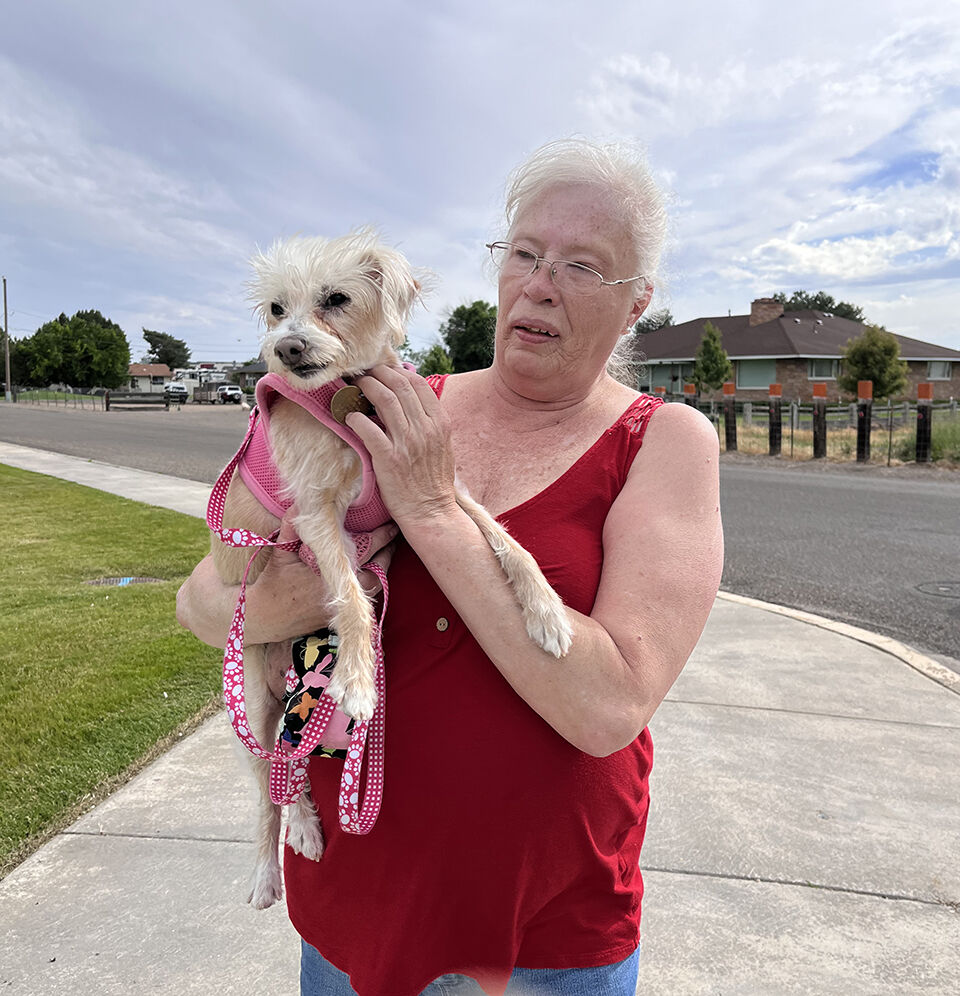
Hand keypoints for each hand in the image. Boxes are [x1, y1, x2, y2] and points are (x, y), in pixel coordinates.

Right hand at [248, 508, 398, 642]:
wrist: (262, 617)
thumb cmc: (271, 582)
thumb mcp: (280, 551)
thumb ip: (291, 527)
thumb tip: (300, 503)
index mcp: (328, 573)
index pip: (363, 552)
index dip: (380, 538)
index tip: (390, 525)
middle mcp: (339, 592)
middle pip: (377, 570)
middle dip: (388, 551)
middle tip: (395, 534)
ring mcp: (341, 606)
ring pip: (374, 586)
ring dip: (383, 566)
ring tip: (388, 549)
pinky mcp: (340, 615)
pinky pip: (364, 597)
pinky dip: (372, 582)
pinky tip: (375, 568)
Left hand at [346, 365, 458, 525]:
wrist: (431, 513)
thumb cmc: (433, 481)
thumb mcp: (442, 446)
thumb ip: (429, 422)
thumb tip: (410, 400)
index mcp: (440, 423)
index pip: (418, 384)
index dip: (397, 372)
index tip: (383, 371)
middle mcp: (425, 428)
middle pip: (399, 386)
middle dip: (377, 374)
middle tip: (363, 373)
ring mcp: (407, 442)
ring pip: (383, 399)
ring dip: (365, 388)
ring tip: (354, 386)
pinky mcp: (388, 458)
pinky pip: (368, 428)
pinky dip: (355, 417)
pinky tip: (349, 416)